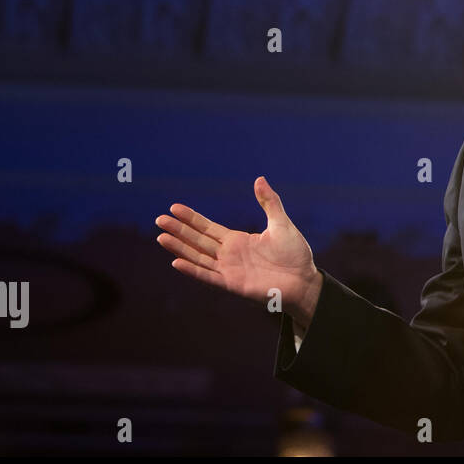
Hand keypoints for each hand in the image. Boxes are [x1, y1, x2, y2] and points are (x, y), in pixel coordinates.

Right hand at [155, 176, 322, 327]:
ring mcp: (229, 270)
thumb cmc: (295, 254)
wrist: (304, 281)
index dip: (191, 218)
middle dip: (179, 230)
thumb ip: (269, 203)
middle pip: (198, 240)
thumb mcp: (281, 224)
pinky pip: (208, 276)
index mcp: (238, 240)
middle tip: (159, 219)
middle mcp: (229, 254)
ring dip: (179, 247)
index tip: (174, 207)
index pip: (208, 227)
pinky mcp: (232, 284)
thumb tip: (259, 179)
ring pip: (198, 257)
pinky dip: (193, 270)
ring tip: (161, 237)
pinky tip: (176, 262)